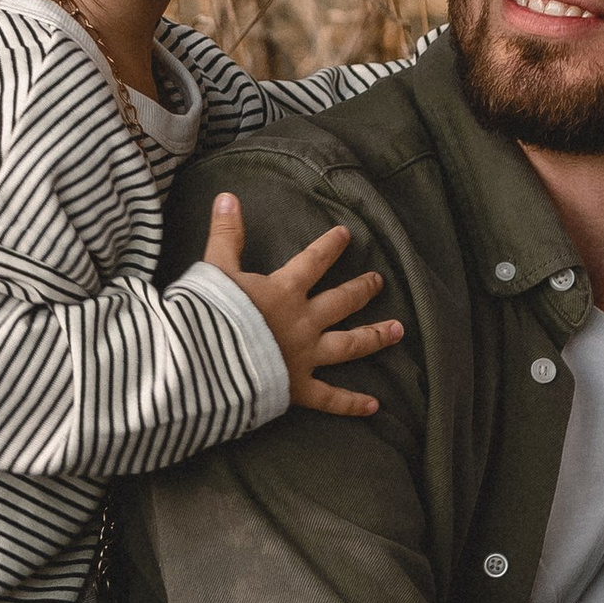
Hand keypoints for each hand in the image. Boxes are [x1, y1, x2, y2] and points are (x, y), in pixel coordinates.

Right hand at [202, 196, 401, 416]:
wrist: (205, 362)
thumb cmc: (208, 314)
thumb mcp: (214, 268)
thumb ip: (226, 234)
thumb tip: (227, 196)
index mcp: (285, 291)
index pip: (314, 261)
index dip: (330, 246)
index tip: (347, 235)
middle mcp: (303, 322)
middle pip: (341, 301)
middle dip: (362, 289)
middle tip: (379, 281)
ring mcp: (305, 356)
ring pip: (348, 345)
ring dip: (375, 337)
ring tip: (398, 330)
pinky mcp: (299, 388)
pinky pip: (330, 398)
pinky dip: (351, 403)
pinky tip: (374, 406)